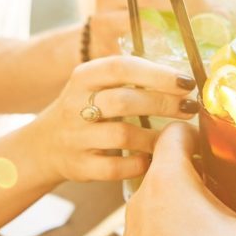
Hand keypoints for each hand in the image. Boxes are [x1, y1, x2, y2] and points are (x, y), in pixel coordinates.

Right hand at [34, 56, 198, 182]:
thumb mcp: (96, 84)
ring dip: (155, 137)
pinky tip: (152, 159)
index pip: (121, 67)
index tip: (186, 82)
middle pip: (123, 101)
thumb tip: (182, 75)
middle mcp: (75, 105)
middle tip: (190, 108)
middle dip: (163, 104)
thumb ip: (130, 76)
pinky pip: (115, 168)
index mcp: (84, 77)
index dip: (157, 74)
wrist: (45, 145)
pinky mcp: (79, 166)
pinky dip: (138, 164)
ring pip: (121, 136)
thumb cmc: (87, 109)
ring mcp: (75, 137)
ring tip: (175, 136)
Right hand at [91, 0, 211, 57]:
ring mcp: (102, 13)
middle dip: (189, 4)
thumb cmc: (145, 14)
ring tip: (203, 35)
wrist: (106, 43)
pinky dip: (154, 44)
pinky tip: (174, 48)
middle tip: (219, 15)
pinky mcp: (101, 39)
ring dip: (174, 26)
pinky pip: (129, 41)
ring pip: (139, 18)